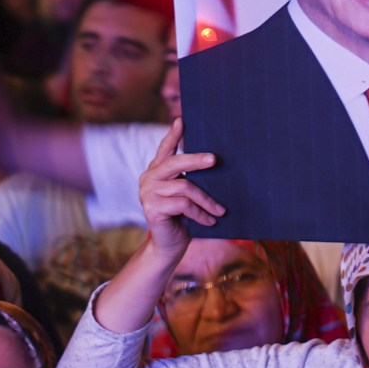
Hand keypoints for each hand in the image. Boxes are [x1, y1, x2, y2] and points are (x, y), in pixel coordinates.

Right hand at [136, 120, 221, 255]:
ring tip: (220, 210)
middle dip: (196, 160)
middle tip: (214, 159)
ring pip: (184, 186)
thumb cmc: (182, 218)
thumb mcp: (186, 195)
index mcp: (156, 171)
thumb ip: (190, 178)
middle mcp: (148, 178)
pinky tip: (210, 221)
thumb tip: (212, 160)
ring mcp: (148, 193)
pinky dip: (200, 213)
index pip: (164, 149)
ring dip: (206, 200)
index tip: (182, 121)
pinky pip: (183, 205)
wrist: (169, 246)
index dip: (172, 135)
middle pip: (174, 163)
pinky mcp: (152, 209)